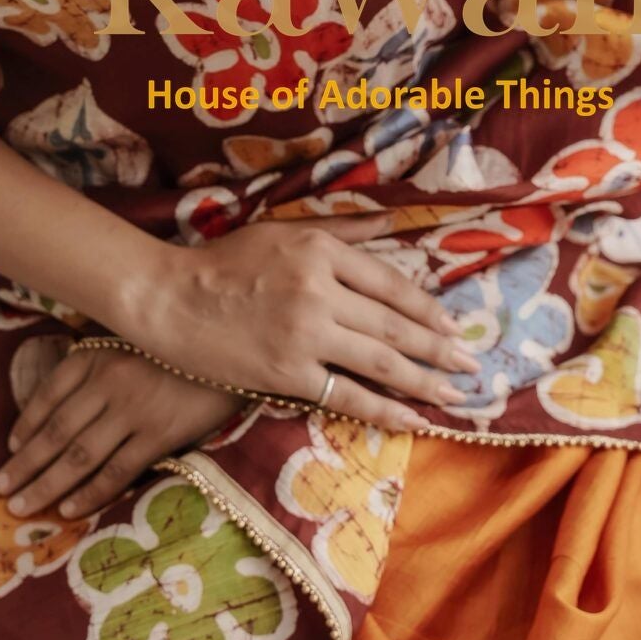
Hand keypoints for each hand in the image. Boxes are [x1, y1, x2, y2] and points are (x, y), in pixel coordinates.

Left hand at [0, 346, 246, 519]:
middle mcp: (108, 380)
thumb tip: (69, 385)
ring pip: (78, 455)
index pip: (48, 394)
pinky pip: (117, 469)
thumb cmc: (184, 340)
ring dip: (46, 484)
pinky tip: (69, 510)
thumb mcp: (133, 334)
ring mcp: (133, 408)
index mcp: (97, 353)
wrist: (239, 343)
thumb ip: (102, 355)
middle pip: (56, 431)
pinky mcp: (160, 432)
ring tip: (21, 507)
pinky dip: (90, 492)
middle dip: (24, 464)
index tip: (11, 448)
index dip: (26, 424)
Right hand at [122, 211, 482, 432]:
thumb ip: (344, 230)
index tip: (454, 326)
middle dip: (440, 348)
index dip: (428, 309)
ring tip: (454, 393)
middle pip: (394, 325)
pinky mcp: (286, 372)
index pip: (391, 284)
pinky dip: (383, 408)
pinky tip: (411, 417)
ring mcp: (304, 334)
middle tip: (473, 364)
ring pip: (379, 361)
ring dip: (424, 380)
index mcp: (321, 251)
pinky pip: (346, 394)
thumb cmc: (224, 261)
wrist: (167, 298)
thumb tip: (396, 222)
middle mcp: (319, 290)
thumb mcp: (284, 229)